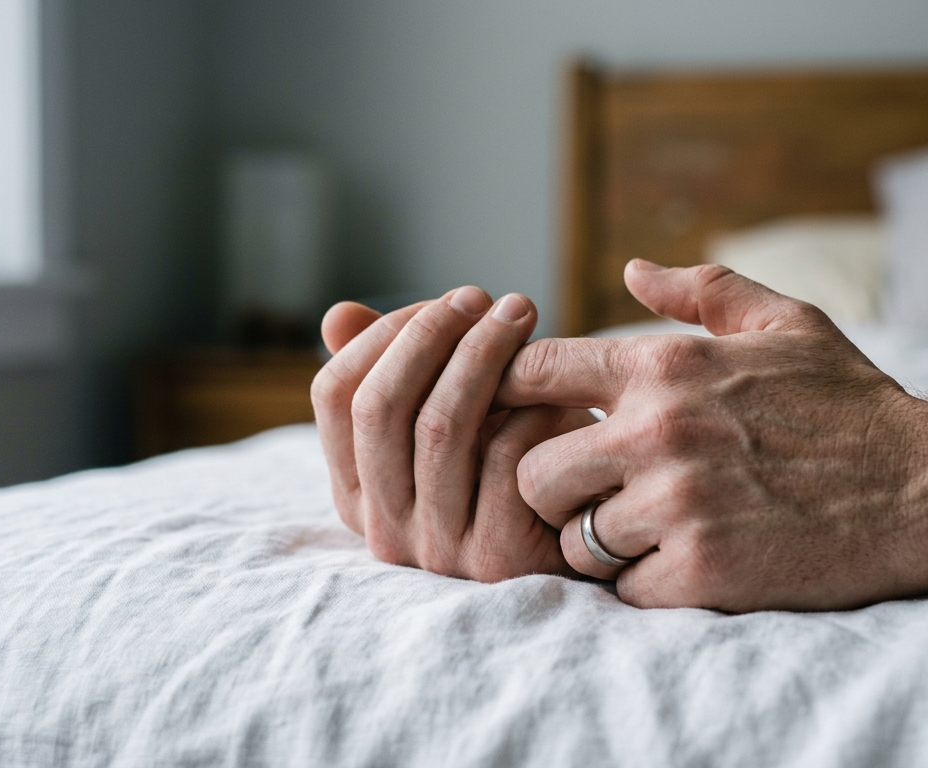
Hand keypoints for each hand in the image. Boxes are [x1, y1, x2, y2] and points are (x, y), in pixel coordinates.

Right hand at [312, 287, 590, 581]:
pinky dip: (531, 410)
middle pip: (379, 407)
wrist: (592, 530)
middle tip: (483, 298)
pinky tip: (558, 388)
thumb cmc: (512, 460)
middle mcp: (382, 527)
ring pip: (439, 428)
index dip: (386, 334)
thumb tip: (337, 316)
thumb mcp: (448, 415)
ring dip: (482, 354)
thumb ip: (394, 372)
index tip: (445, 303)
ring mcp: (436, 549)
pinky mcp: (495, 559)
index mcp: (356, 491)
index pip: (335, 394)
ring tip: (520, 317)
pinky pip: (501, 462)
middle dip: (431, 335)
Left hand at [497, 260, 927, 612]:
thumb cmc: (853, 402)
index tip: (532, 424)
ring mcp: (678, 505)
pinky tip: (687, 564)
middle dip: (556, 488)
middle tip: (596, 495)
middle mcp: (659, 432)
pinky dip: (647, 584)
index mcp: (665, 365)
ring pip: (574, 539)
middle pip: (532, 472)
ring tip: (647, 532)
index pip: (534, 373)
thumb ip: (704, 289)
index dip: (516, 400)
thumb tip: (631, 270)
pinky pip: (624, 589)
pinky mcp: (703, 572)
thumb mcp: (787, 322)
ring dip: (601, 542)